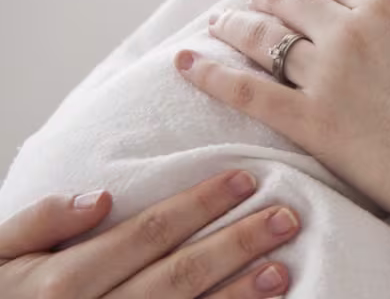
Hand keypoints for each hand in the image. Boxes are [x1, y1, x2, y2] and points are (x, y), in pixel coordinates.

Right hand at [0, 170, 296, 297]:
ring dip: (240, 295)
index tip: (245, 179)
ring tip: (282, 268)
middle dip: (236, 244)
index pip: (148, 234)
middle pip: (180, 275)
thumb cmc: (0, 298)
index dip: (200, 205)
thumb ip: (41, 222)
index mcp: (63, 283)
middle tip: (286, 217)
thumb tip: (101, 198)